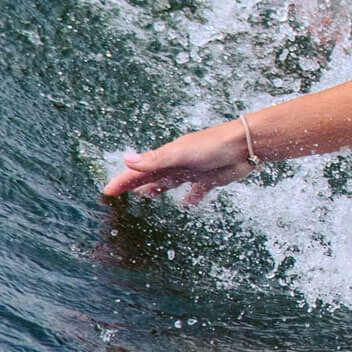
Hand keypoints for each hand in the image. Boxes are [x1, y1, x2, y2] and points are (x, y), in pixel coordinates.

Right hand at [100, 122, 256, 206]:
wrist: (244, 145)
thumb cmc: (212, 145)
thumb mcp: (180, 153)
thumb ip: (154, 159)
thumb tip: (126, 159)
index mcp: (168, 157)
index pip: (139, 170)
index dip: (123, 181)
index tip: (107, 191)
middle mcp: (178, 163)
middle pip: (151, 177)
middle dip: (135, 185)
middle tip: (119, 195)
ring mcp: (193, 171)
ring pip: (170, 182)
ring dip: (158, 189)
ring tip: (147, 198)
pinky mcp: (209, 179)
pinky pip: (196, 191)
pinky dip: (190, 199)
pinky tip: (187, 206)